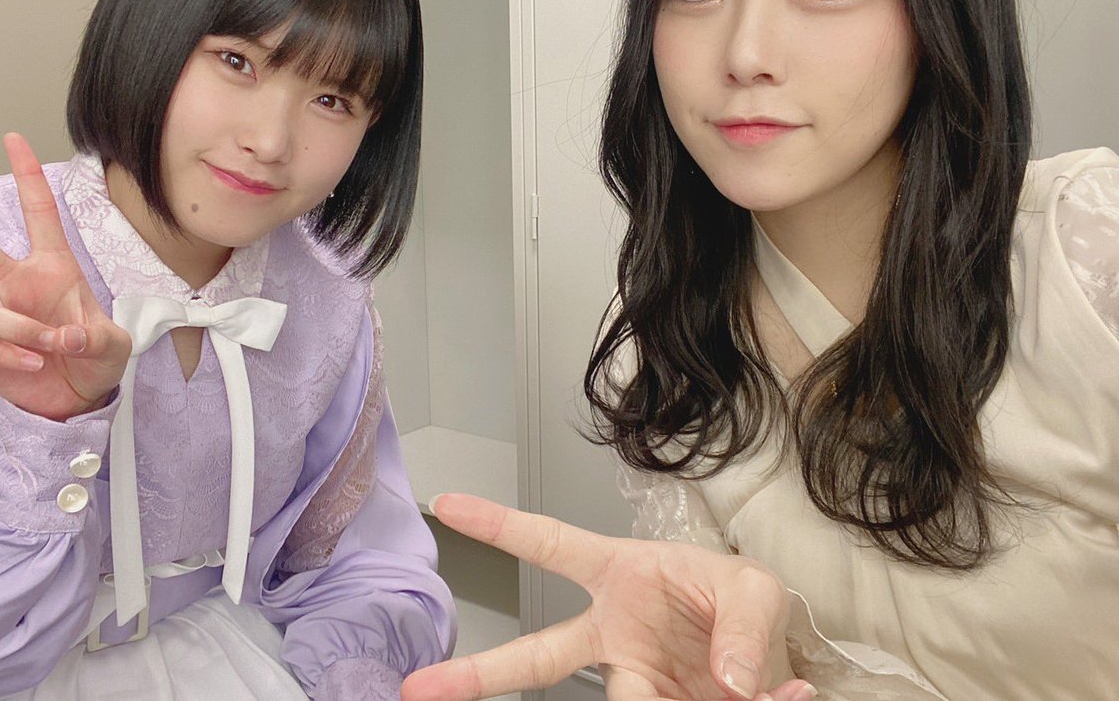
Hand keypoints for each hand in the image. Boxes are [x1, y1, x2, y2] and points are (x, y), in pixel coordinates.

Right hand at [0, 133, 131, 420]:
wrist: (83, 397)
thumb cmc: (97, 357)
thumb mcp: (113, 344)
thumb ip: (94, 337)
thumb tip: (65, 336)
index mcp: (52, 268)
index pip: (38, 214)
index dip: (27, 176)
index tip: (13, 139)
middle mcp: (16, 284)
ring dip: (19, 329)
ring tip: (47, 349)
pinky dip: (7, 355)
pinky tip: (30, 364)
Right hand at [401, 494, 815, 700]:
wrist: (767, 655)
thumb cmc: (737, 601)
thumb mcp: (755, 591)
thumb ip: (745, 625)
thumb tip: (728, 681)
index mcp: (621, 577)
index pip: (552, 544)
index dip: (498, 525)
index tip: (448, 505)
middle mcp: (614, 635)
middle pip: (538, 657)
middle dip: (479, 674)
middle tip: (419, 688)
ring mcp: (632, 679)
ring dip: (655, 700)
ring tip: (701, 689)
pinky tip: (757, 694)